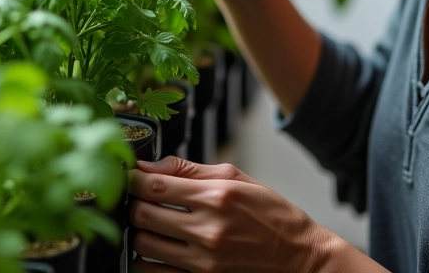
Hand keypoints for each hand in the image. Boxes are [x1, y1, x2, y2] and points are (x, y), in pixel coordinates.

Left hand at [127, 156, 330, 272]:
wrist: (299, 257)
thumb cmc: (269, 213)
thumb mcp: (235, 177)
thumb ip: (189, 170)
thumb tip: (149, 165)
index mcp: (216, 197)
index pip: (153, 186)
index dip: (132, 178)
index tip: (130, 175)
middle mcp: (208, 231)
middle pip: (143, 216)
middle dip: (134, 204)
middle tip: (139, 198)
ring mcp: (204, 263)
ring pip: (144, 247)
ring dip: (140, 232)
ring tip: (151, 222)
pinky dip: (147, 261)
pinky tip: (157, 248)